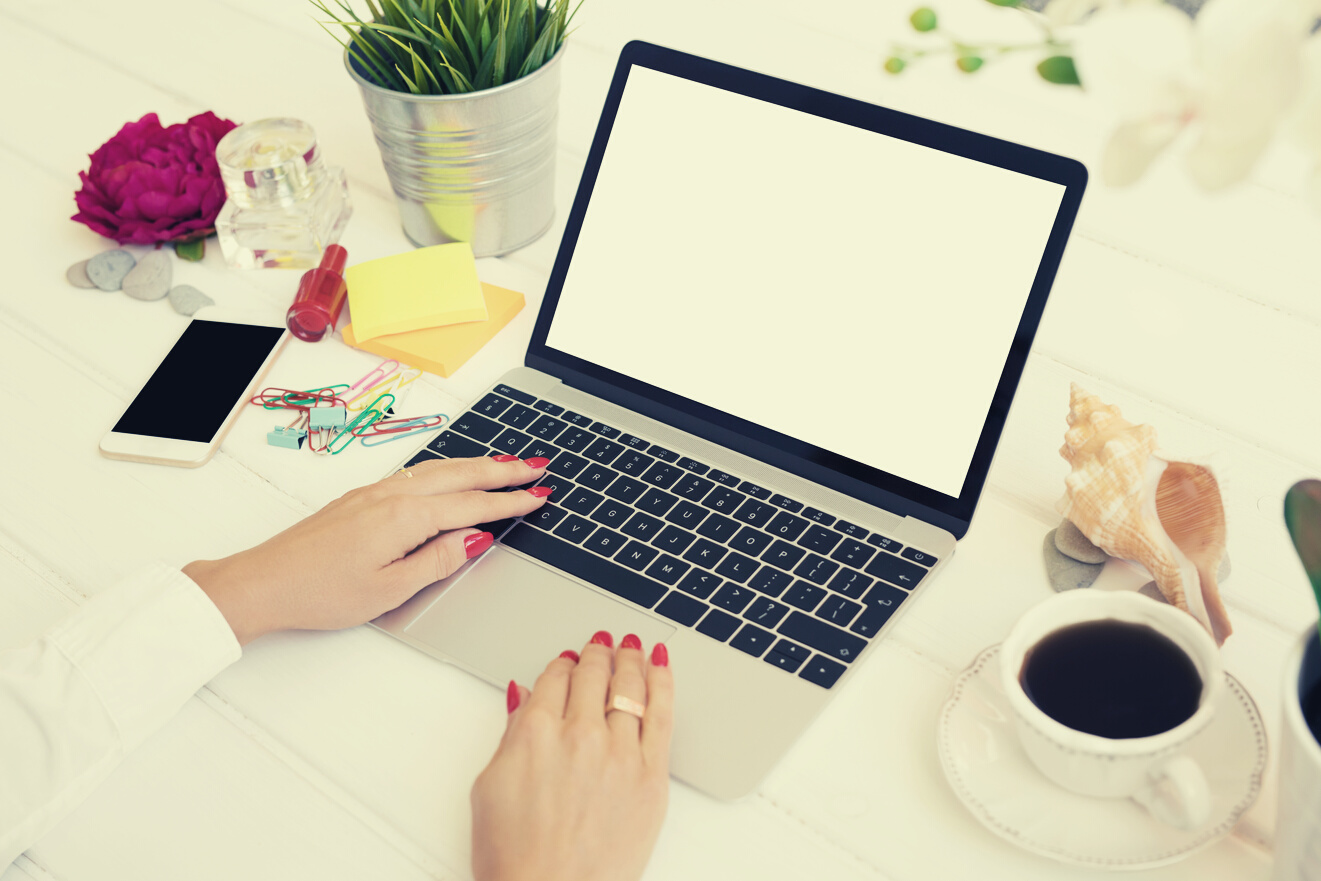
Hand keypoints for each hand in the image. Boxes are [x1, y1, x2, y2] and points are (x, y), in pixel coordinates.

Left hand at [183, 455, 550, 643]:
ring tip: (505, 465)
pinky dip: (447, 470)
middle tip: (536, 466)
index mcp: (405, 517)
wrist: (264, 582)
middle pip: (460, 475)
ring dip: (476, 465)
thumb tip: (474, 539)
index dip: (510, 502)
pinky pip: (417, 475)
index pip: (472, 506)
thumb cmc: (320, 591)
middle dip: (502, 470)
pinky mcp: (360, 498)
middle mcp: (392, 495)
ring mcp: (374, 492)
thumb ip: (438, 560)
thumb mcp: (390, 589)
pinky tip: (451, 475)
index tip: (538, 495)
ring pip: (438, 470)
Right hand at [471, 632, 673, 880]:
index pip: (555, 678)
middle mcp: (579, 734)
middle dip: (598, 654)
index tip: (567, 661)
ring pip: (630, 686)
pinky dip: (663, 682)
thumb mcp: (489, 787)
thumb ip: (510, 734)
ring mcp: (619, 753)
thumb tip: (521, 698)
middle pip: (593, 674)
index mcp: (535, 732)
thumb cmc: (515, 857)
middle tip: (603, 645)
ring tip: (633, 646)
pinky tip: (662, 665)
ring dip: (631, 659)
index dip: (562, 664)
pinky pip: (662, 715)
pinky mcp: (650, 776)